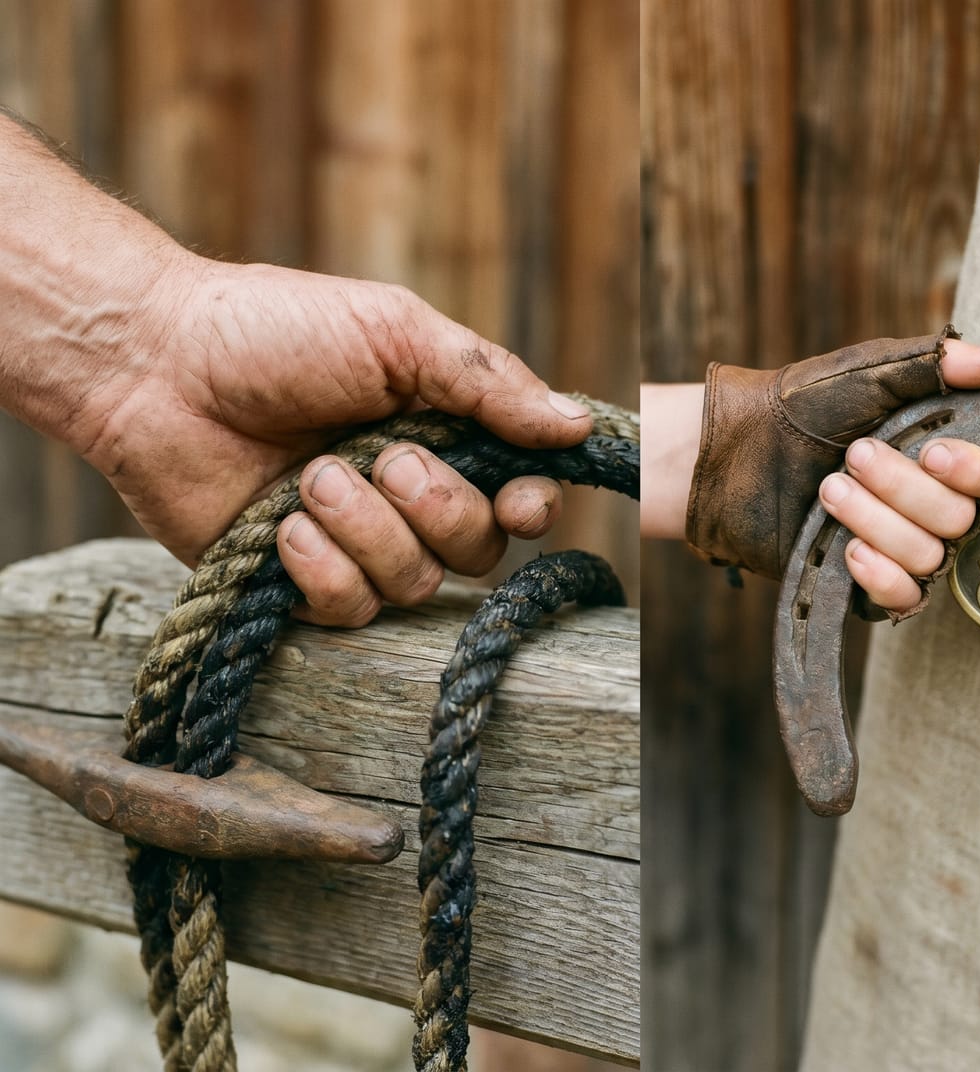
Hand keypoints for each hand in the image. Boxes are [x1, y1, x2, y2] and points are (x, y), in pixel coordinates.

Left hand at [82, 257, 589, 625]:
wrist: (153, 364)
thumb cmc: (271, 330)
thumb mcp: (396, 332)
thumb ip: (489, 383)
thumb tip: (576, 426)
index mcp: (444, 432)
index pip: (523, 495)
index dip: (533, 508)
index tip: (520, 500)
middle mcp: (408, 495)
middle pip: (481, 549)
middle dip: (439, 507)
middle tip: (383, 458)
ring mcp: (355, 541)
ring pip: (417, 582)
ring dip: (368, 530)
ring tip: (308, 478)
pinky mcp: (297, 581)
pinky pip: (351, 610)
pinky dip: (323, 569)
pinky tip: (283, 525)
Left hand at [679, 329, 979, 616]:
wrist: (738, 450)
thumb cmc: (806, 403)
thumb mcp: (873, 371)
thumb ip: (939, 363)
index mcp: (949, 454)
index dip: (974, 471)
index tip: (930, 451)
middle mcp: (937, 503)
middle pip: (961, 519)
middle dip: (904, 489)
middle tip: (854, 456)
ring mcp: (906, 545)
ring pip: (929, 556)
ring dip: (876, 520)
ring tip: (829, 489)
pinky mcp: (872, 581)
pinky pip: (905, 598)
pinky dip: (880, 575)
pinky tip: (847, 549)